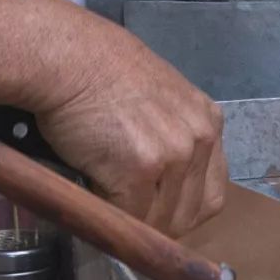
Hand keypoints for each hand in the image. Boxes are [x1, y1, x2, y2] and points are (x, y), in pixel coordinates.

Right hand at [29, 6, 226, 236]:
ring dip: (130, 219)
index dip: (182, 209)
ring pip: (159, 221)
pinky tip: (91, 188)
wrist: (68, 57)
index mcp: (208, 121)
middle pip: (190, 214)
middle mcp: (200, 138)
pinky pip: (128, 217)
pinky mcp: (141, 170)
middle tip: (124, 211)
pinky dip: (108, 212)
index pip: (211, 193)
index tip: (156, 211)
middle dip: (156, 221)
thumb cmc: (100, 70)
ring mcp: (174, 154)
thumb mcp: (158, 98)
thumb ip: (173, 134)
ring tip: (104, 195)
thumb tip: (166, 185)